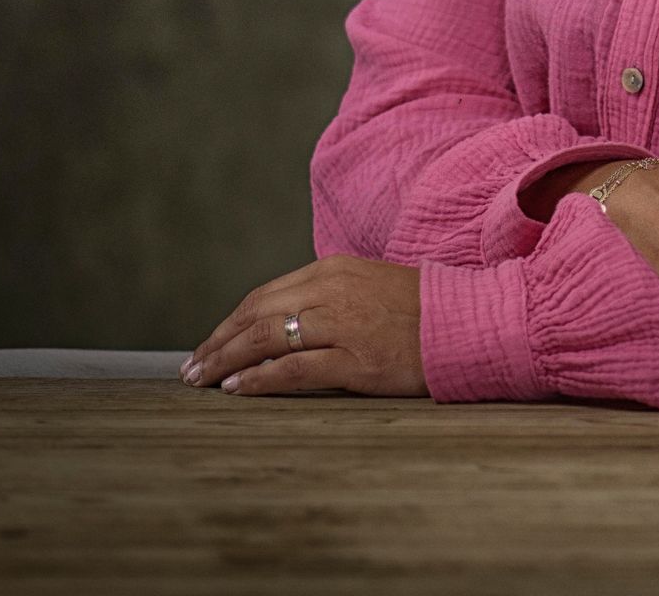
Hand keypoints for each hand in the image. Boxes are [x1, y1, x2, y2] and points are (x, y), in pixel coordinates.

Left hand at [182, 254, 428, 396]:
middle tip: (191, 368)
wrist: (467, 323)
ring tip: (202, 381)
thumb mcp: (367, 286)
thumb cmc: (419, 310)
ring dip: (226, 360)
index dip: (230, 322)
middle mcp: (332, 290)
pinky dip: (259, 379)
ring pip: (266, 338)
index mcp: (334, 269)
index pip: (266, 294)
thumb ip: (328, 297)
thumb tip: (284, 322)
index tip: (209, 344)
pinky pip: (293, 369)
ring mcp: (342, 324)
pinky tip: (237, 390)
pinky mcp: (355, 360)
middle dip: (218, 342)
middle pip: (257, 313)